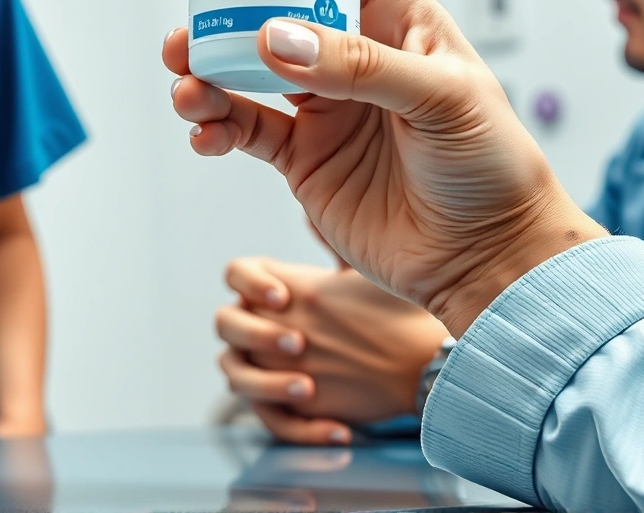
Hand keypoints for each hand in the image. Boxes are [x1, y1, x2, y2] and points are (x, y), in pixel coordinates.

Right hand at [167, 0, 605, 333]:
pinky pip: (242, 129)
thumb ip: (357, 65)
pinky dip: (213, 127)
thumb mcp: (441, 98)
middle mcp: (353, 56)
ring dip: (205, 68)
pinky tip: (205, 131)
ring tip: (187, 80)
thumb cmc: (493, 167)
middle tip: (190, 1)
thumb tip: (272, 36)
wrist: (489, 262)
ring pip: (244, 69)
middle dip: (223, 2)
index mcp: (398, 19)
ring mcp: (324, 107)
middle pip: (273, 6)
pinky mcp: (303, 158)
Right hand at [216, 256, 447, 443]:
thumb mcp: (361, 281)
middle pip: (226, 324)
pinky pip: (275, 423)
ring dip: (268, 385)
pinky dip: (303, 430)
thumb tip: (316, 214)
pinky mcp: (283, 408)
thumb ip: (335, 247)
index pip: (235, 274)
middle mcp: (258, 327)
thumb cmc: (384, 316)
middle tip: (300, 343)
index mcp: (272, 290)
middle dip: (257, 334)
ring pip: (236, 376)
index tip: (284, 298)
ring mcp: (265, 368)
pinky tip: (338, 430)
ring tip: (310, 389)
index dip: (250, 284)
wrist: (417, 364)